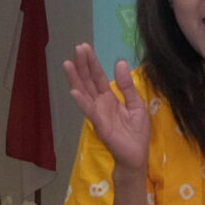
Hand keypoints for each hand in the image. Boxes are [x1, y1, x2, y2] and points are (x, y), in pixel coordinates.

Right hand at [64, 44, 151, 173]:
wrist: (136, 156)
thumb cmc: (136, 132)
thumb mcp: (136, 104)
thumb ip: (127, 86)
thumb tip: (120, 62)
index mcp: (109, 98)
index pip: (98, 77)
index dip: (91, 63)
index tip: (84, 47)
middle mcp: (100, 104)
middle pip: (89, 81)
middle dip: (82, 65)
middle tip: (77, 48)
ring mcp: (98, 114)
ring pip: (84, 93)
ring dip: (76, 79)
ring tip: (68, 64)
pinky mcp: (100, 125)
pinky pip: (90, 111)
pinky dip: (82, 101)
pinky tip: (74, 91)